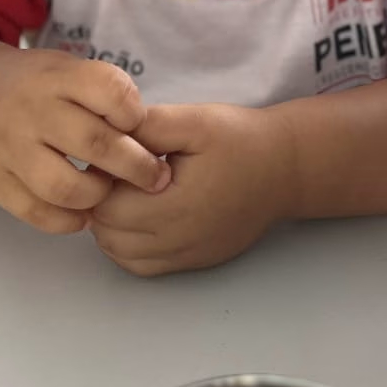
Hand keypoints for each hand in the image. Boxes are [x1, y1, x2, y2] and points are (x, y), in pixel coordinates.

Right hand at [0, 49, 170, 233]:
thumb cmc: (38, 85)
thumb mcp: (69, 70)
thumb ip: (106, 95)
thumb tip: (152, 140)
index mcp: (55, 76)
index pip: (110, 91)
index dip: (134, 113)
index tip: (137, 127)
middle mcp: (29, 109)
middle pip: (95, 143)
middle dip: (137, 166)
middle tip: (156, 177)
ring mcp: (7, 147)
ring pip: (65, 187)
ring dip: (99, 196)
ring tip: (108, 191)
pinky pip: (36, 213)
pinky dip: (68, 221)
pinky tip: (83, 212)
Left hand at [89, 103, 296, 276]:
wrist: (285, 168)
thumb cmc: (241, 140)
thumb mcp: (195, 119)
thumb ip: (148, 125)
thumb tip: (106, 134)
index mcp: (174, 206)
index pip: (106, 206)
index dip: (101, 180)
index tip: (115, 156)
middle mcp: (177, 241)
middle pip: (108, 233)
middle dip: (103, 201)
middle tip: (120, 171)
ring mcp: (185, 256)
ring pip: (120, 254)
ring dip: (112, 226)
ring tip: (129, 192)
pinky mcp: (193, 262)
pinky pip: (143, 266)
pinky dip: (129, 246)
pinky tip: (141, 215)